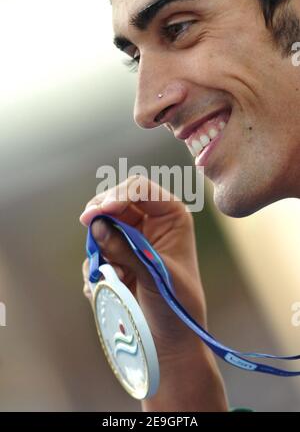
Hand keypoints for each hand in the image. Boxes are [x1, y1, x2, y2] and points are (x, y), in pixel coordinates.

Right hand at [80, 175, 227, 410]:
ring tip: (108, 270)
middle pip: (116, 200)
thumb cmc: (175, 305)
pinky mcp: (117, 257)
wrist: (169, 340)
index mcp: (171, 216)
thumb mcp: (154, 274)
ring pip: (102, 224)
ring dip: (98, 243)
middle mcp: (151, 222)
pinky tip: (104, 283)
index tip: (101, 211)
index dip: (118, 195)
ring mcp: (132, 239)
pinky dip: (95, 263)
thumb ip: (126, 248)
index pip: (140, 189)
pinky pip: (96, 249)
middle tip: (87, 222)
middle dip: (101, 212)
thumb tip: (96, 225)